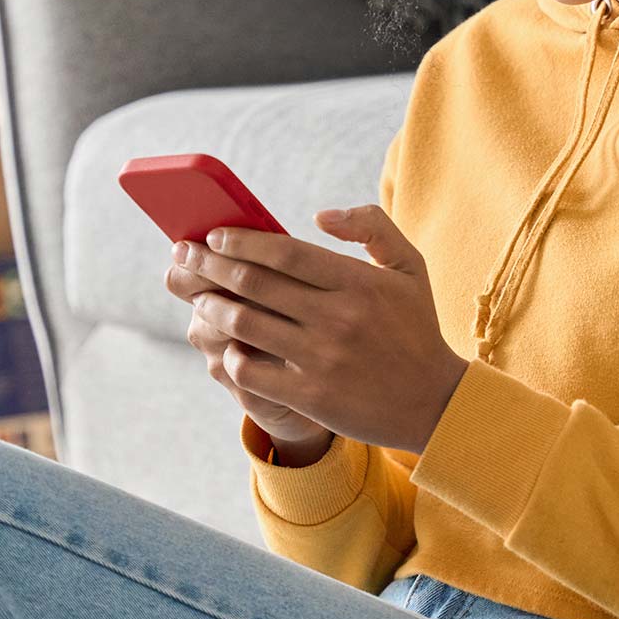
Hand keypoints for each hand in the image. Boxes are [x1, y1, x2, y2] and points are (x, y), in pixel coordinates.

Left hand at [167, 205, 469, 455]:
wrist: (435, 402)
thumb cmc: (415, 327)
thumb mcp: (410, 266)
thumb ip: (371, 226)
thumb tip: (319, 216)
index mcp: (358, 281)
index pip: (284, 250)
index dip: (241, 240)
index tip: (214, 235)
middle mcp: (338, 317)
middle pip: (254, 282)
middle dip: (209, 264)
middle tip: (183, 255)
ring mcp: (322, 359)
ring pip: (245, 324)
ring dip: (211, 306)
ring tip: (198, 297)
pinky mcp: (311, 396)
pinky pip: (251, 371)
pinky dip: (230, 355)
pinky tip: (226, 345)